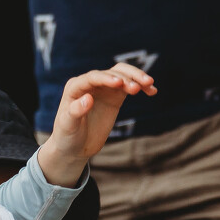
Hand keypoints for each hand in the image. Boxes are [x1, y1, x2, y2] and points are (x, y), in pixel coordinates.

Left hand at [35, 63, 154, 185]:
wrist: (74, 147)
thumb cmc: (67, 135)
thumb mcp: (68, 125)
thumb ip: (75, 111)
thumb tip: (88, 98)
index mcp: (75, 87)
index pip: (93, 77)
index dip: (106, 78)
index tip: (119, 83)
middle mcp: (90, 83)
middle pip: (112, 72)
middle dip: (126, 77)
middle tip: (138, 87)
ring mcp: (104, 89)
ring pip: (123, 75)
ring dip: (136, 78)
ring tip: (149, 85)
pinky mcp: (115, 96)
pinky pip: (130, 86)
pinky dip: (141, 86)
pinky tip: (152, 91)